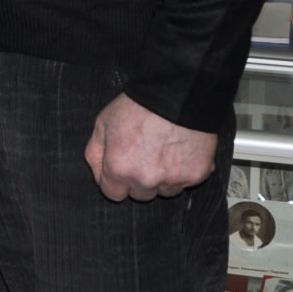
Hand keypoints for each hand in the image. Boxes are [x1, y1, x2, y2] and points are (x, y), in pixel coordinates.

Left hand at [84, 92, 217, 200]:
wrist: (177, 96)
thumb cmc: (138, 107)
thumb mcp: (102, 124)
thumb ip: (95, 153)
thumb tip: (99, 175)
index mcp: (119, 169)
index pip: (113, 194)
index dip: (116, 181)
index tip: (122, 168)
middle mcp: (145, 179)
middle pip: (140, 195)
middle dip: (140, 180)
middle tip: (145, 155)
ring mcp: (173, 179)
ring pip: (165, 191)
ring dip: (163, 178)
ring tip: (164, 152)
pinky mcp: (196, 175)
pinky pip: (187, 182)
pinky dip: (184, 171)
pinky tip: (181, 151)